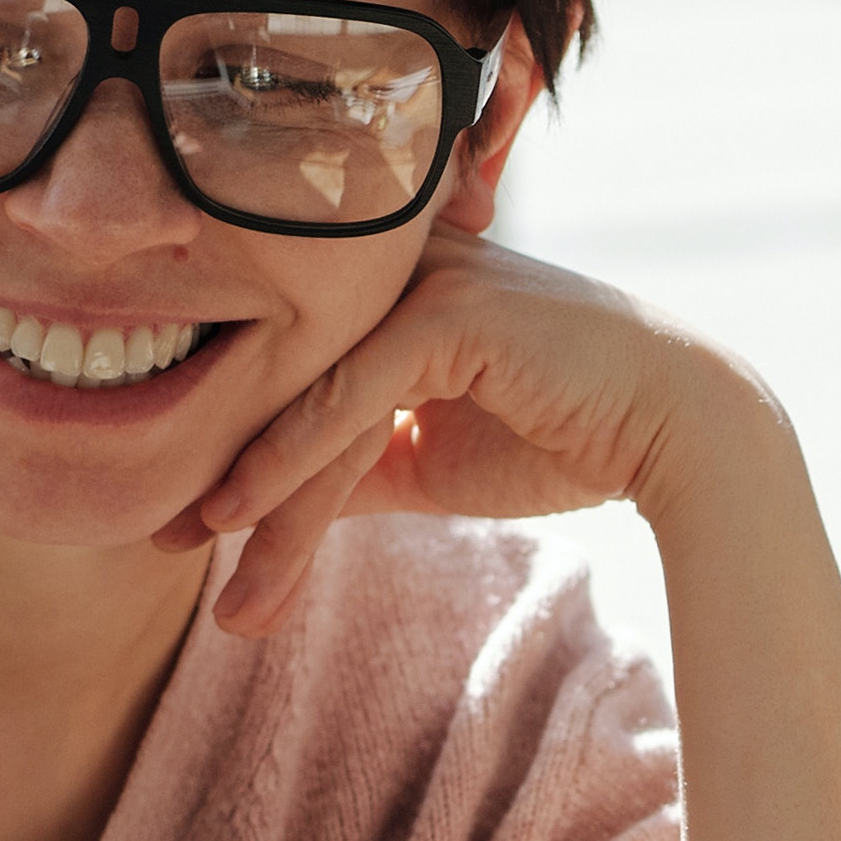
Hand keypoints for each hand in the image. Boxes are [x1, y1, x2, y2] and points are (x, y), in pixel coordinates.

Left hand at [184, 227, 763, 638]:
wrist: (677, 433)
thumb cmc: (568, 435)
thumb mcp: (430, 458)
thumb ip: (353, 465)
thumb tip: (268, 509)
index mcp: (386, 287)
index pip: (290, 368)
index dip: (230, 443)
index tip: (178, 521)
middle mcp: (393, 267)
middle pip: (287, 382)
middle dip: (225, 472)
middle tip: (162, 544)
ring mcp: (419, 279)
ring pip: (311, 398)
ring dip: (259, 497)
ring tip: (216, 573)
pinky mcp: (448, 308)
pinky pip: (349, 396)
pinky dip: (292, 459)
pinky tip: (245, 517)